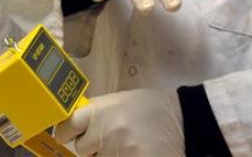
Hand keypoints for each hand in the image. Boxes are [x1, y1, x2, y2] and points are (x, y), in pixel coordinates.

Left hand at [55, 89, 183, 156]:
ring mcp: (119, 152)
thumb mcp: (121, 100)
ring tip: (125, 145)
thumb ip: (98, 110)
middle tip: (106, 140)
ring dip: (107, 154)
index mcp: (102, 110)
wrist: (185, 120)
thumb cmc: (151, 108)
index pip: (68, 126)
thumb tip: (75, 121)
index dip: (67, 132)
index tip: (69, 134)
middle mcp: (107, 131)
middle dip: (91, 146)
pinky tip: (133, 151)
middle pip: (82, 149)